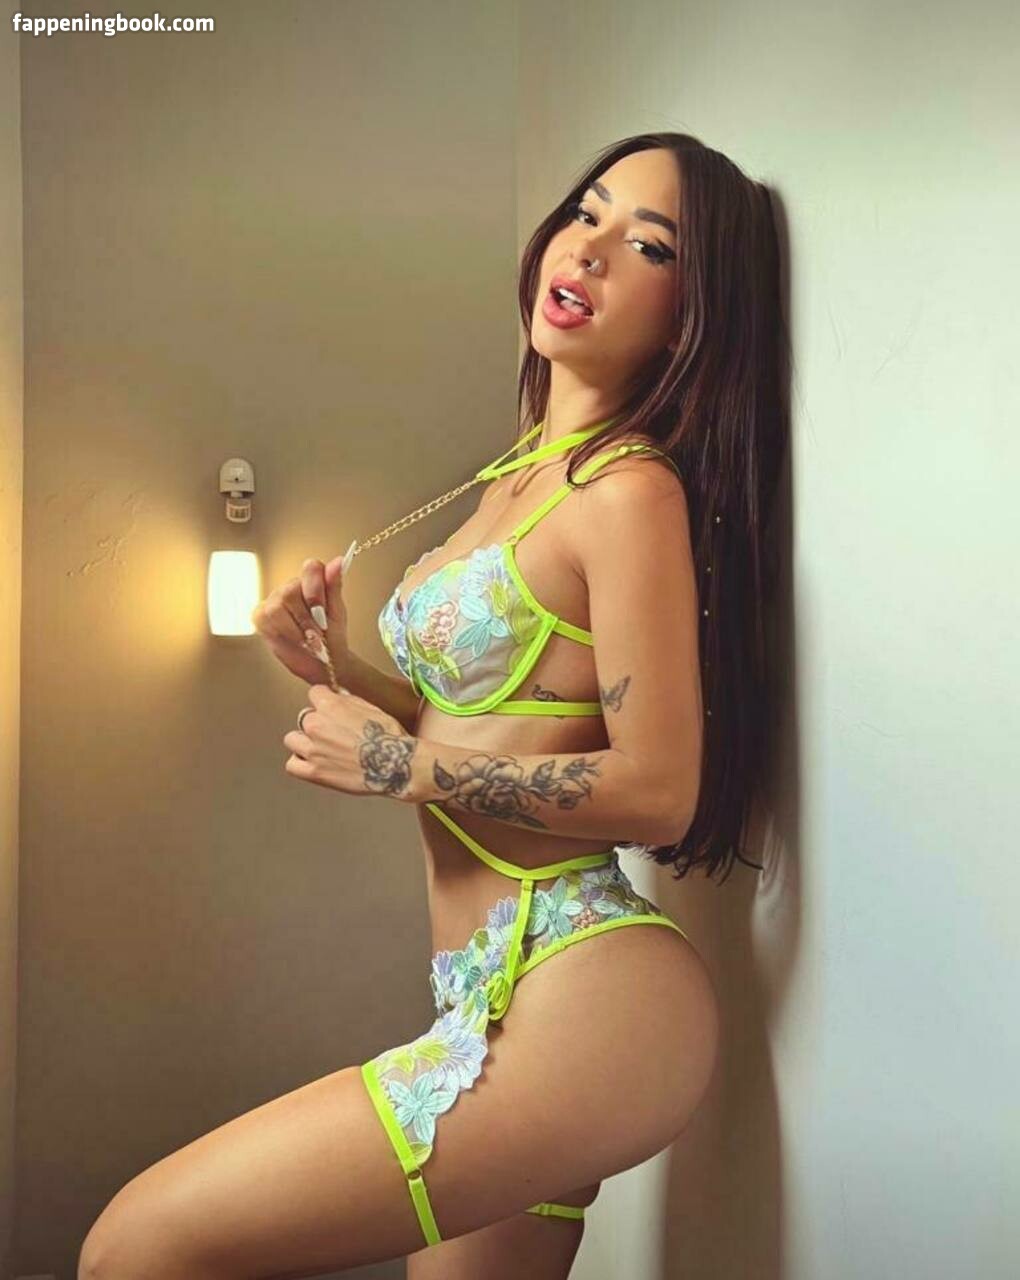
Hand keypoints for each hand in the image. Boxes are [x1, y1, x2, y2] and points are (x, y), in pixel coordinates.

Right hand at [251, 556, 349, 684]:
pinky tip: (294, 640)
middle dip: (307, 618)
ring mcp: (274, 601)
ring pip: (277, 607)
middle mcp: (290, 588)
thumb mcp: (338, 611)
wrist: (324, 662)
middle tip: (318, 634)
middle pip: (290, 591)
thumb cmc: (332, 636)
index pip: (311, 568)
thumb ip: (334, 585)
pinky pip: (266, 618)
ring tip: (309, 641)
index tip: (322, 609)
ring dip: (295, 629)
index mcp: (311, 582)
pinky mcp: (261, 616)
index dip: (315, 589)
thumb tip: (338, 561)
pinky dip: (283, 633)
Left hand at [283, 684, 416, 798]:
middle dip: (317, 722)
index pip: (314, 693)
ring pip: (292, 739)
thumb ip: (347, 701)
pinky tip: (313, 762)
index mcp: (330, 706)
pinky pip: (292, 765)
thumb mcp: (370, 707)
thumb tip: (337, 697)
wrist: (395, 763)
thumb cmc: (389, 736)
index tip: (330, 707)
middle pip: (303, 717)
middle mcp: (316, 725)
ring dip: (304, 742)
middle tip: (333, 732)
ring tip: (320, 748)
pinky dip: (299, 763)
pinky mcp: (315, 772)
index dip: (324, 700)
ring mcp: (313, 750)